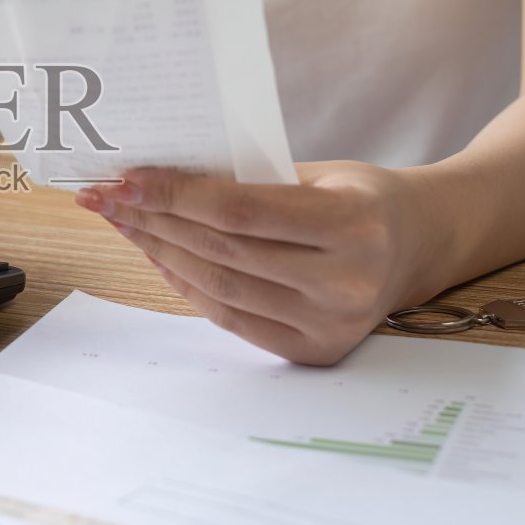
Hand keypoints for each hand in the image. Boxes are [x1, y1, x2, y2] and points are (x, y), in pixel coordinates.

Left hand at [75, 162, 443, 364]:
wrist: (416, 246)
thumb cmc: (360, 198)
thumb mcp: (320, 172)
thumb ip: (250, 179)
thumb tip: (158, 177)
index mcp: (354, 224)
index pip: (239, 211)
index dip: (175, 195)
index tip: (125, 178)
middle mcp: (346, 282)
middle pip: (222, 251)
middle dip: (154, 220)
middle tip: (107, 198)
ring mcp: (331, 324)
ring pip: (219, 287)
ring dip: (160, 252)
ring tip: (124, 223)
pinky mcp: (314, 351)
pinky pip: (230, 318)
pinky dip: (186, 285)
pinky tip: (159, 255)